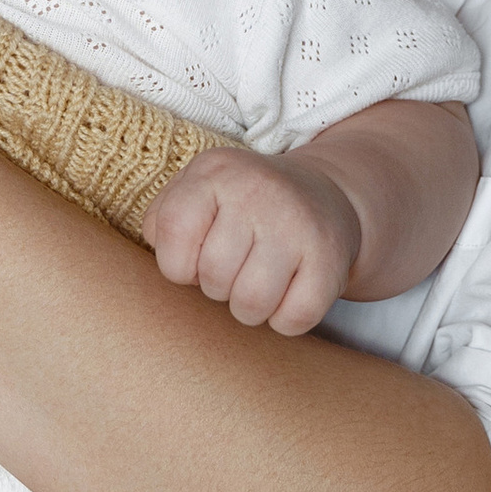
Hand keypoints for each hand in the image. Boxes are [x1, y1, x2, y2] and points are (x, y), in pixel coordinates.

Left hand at [143, 146, 358, 335]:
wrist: (325, 197)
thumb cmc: (243, 206)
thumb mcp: (197, 191)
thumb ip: (162, 219)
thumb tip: (160, 251)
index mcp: (214, 172)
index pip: (172, 239)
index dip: (178, 265)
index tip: (198, 257)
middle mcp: (257, 190)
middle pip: (212, 277)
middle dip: (217, 287)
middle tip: (236, 268)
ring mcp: (297, 223)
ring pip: (250, 304)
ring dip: (249, 309)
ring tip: (259, 282)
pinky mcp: (330, 258)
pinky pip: (292, 319)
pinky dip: (285, 319)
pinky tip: (290, 291)